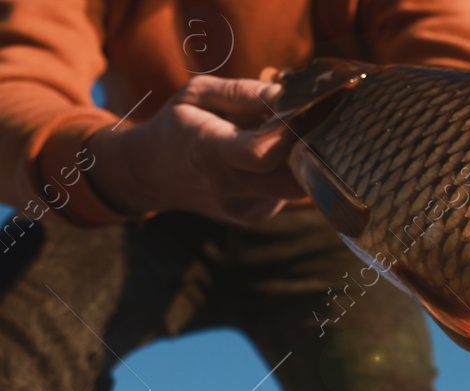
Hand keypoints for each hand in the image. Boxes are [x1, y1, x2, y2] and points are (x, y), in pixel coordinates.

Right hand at [86, 75, 300, 224]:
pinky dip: (286, 170)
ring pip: (297, 183)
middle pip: (296, 178)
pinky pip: (287, 190)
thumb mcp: (198, 94)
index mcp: (208, 151)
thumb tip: (289, 93)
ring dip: (300, 157)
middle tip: (316, 120)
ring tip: (281, 136)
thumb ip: (243, 92)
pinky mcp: (256, 217)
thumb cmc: (177, 125)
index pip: (261, 153)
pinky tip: (267, 158)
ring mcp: (244, 208)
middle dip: (314, 148)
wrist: (150, 174)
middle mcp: (227, 187)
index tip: (305, 107)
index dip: (291, 132)